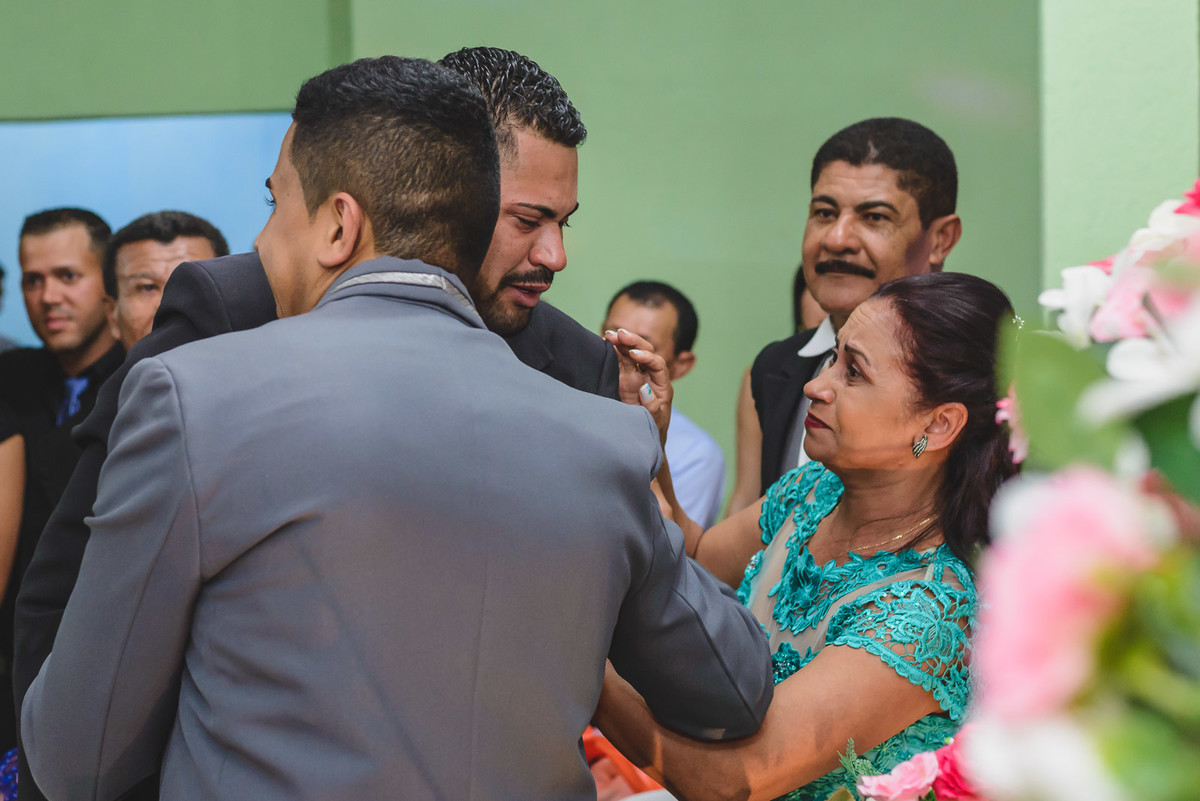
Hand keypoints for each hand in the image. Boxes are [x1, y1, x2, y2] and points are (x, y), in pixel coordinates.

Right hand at [603, 328, 671, 442]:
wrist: (643, 437)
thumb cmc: (653, 430)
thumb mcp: (655, 422)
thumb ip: (652, 407)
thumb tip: (644, 387)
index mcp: (661, 385)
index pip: (658, 364)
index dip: (647, 356)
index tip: (634, 354)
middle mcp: (649, 376)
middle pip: (645, 352)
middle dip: (634, 342)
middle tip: (620, 334)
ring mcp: (635, 376)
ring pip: (630, 354)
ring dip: (621, 343)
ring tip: (609, 335)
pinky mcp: (623, 379)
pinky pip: (619, 362)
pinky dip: (613, 351)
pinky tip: (605, 342)